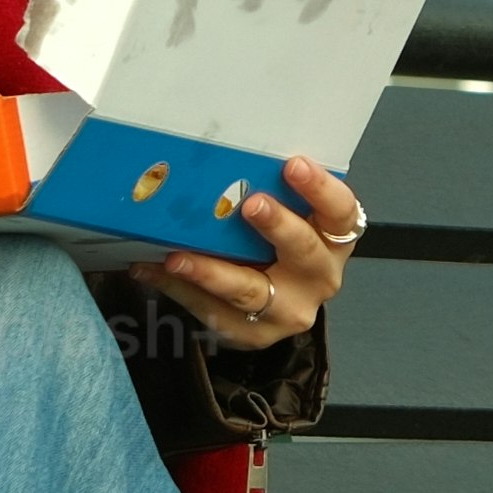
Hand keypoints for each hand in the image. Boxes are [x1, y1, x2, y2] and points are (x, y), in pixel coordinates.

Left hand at [165, 156, 362, 354]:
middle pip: (303, 252)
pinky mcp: (253, 334)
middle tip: (251, 204)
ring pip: (251, 292)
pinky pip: (214, 312)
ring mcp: (287, 311)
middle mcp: (319, 278)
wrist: (278, 302)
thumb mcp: (290, 217)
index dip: (320, 188)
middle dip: (277, 226)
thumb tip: (218, 158)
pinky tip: (152, 270)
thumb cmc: (280, 245)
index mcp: (334, 240)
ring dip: (212, 272)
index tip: (294, 165)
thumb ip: (272, 193)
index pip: (340, 212)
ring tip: (177, 257)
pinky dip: (181, 289)